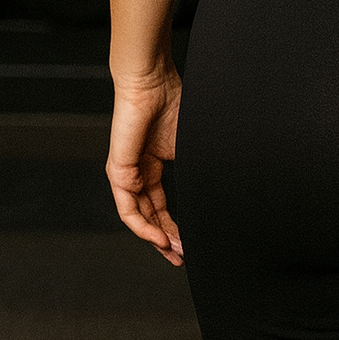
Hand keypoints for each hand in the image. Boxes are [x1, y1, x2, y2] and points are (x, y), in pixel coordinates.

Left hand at [106, 62, 183, 265]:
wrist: (152, 81)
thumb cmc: (172, 103)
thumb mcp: (189, 145)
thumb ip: (197, 170)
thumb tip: (220, 193)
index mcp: (152, 165)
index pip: (161, 205)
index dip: (175, 226)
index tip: (189, 245)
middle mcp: (137, 172)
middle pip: (149, 216)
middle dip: (166, 239)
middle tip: (181, 258)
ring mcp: (126, 173)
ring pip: (137, 217)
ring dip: (155, 237)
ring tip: (174, 252)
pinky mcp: (118, 171)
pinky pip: (128, 208)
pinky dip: (142, 225)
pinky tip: (159, 236)